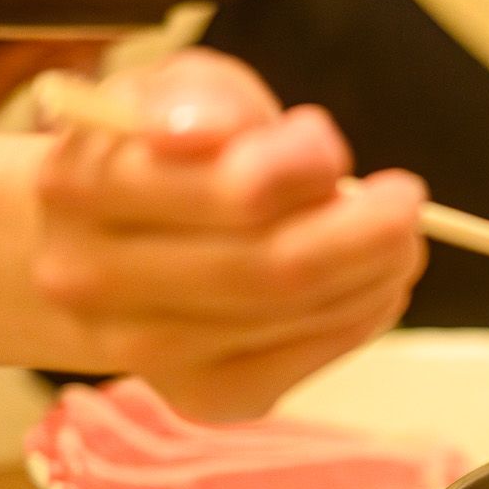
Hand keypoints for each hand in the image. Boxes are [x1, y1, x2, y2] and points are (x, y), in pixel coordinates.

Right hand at [33, 49, 426, 420]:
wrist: (82, 252)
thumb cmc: (147, 157)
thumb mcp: (168, 93)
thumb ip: (207, 96)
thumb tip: (227, 130)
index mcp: (81, 185)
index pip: (227, 191)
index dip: (309, 172)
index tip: (347, 153)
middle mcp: (94, 279)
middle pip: (270, 269)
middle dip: (364, 234)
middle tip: (406, 204)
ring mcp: (141, 351)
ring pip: (294, 315)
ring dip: (372, 274)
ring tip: (397, 242)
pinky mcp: (197, 396)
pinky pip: (304, 358)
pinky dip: (358, 317)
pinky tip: (371, 287)